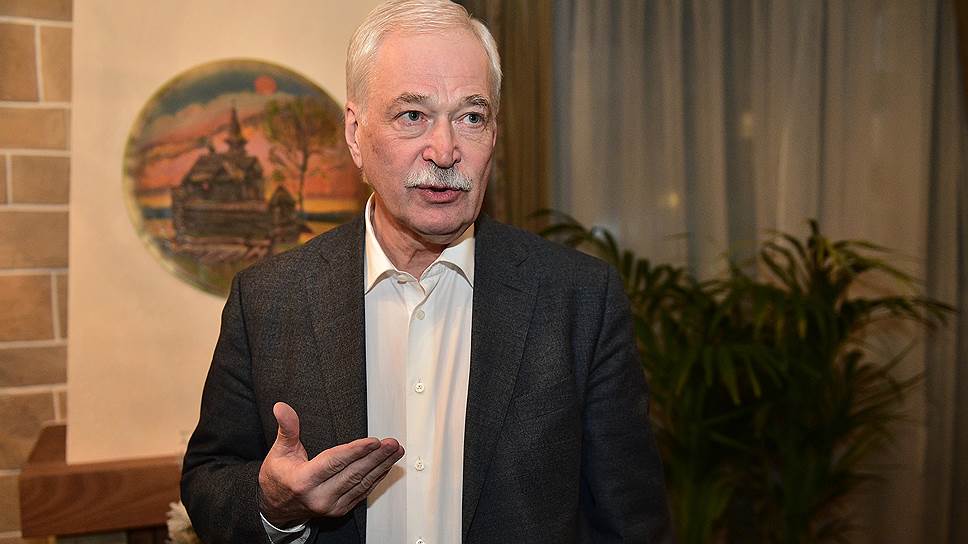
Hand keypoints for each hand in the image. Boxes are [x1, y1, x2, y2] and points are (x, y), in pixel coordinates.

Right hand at [258, 402, 403, 526]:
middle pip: (353, 474)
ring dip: (381, 466)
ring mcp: (331, 506)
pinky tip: (385, 466)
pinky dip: (375, 478)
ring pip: (361, 484)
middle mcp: (319, 497)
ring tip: (395, 451)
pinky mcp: (339, 510)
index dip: (355, 451)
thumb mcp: (278, 451)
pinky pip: (361, 492)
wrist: (275, 507)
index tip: (373, 441)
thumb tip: (281, 407)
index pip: (334, 463)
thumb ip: (286, 428)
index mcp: (303, 481)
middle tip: (392, 444)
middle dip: (376, 457)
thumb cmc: (278, 477)